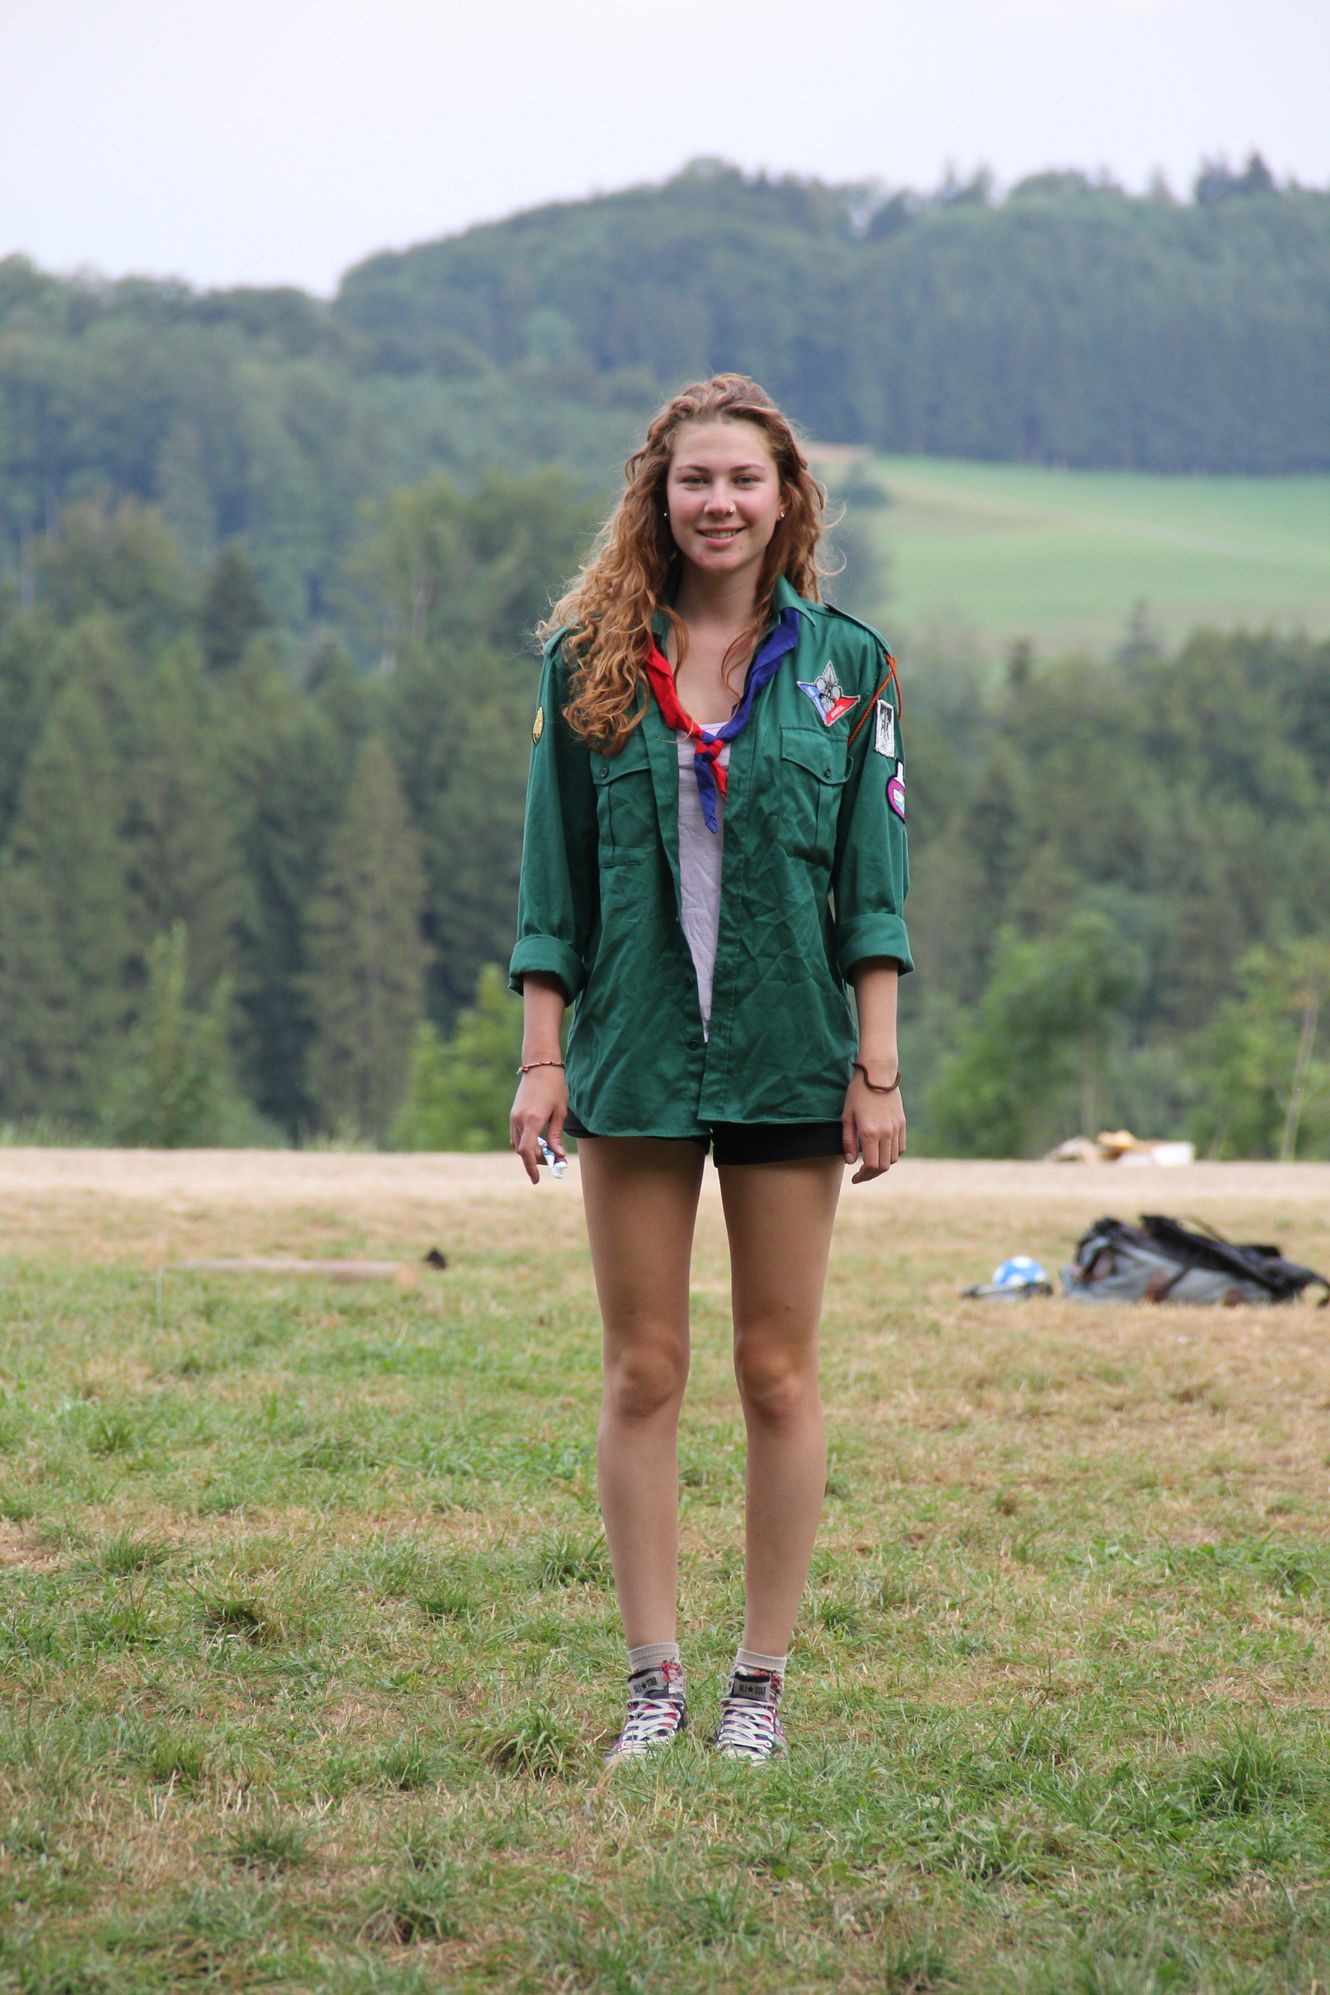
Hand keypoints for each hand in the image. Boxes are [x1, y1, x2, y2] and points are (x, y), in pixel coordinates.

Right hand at [509, 1069, 567, 1184]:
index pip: (526, 1151)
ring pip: (518, 1144)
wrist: (540, 1064)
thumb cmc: (554, 1086)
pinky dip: (525, 1142)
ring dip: (530, 1151)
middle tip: (554, 1161)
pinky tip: (538, 1141)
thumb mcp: (560, 1112)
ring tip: (548, 1150)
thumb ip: (556, 1136)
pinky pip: (516, 1135)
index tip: (537, 1179)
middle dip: (536, 1160)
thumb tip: (558, 1156)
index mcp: (532, 1120)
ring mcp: (513, 1116)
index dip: (531, 1167)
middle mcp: (518, 1120)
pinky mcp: (513, 1113)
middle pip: (523, 1150)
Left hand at [841, 1069, 905, 1183]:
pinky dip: (892, 1155)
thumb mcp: (847, 1116)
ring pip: (893, 1158)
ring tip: (870, 1164)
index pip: (870, 1165)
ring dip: (882, 1165)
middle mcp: (886, 1133)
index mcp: (870, 1133)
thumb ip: (848, 1141)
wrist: (878, 1074)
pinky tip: (881, 1152)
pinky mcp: (902, 1123)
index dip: (862, 1176)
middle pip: (883, 1166)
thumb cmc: (858, 1093)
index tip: (854, 1178)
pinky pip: (900, 1147)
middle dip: (871, 1174)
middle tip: (861, 1174)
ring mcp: (896, 1129)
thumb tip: (850, 1162)